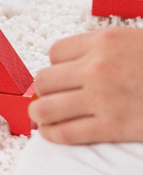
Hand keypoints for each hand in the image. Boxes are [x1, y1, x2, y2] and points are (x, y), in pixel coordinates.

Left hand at [30, 26, 142, 143]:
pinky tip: (52, 133)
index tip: (66, 75)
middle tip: (54, 96)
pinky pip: (67, 132)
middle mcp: (97, 66)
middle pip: (45, 78)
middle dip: (47, 89)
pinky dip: (53, 134)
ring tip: (43, 115)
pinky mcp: (112, 127)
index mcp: (105, 40)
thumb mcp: (137, 41)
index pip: (56, 52)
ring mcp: (102, 98)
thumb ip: (108, 48)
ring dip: (41, 112)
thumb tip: (78, 63)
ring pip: (46, 106)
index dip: (58, 65)